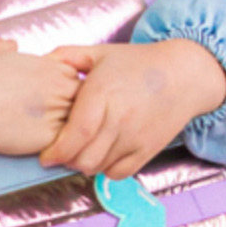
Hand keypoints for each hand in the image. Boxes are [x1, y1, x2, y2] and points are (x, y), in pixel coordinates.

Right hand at [0, 39, 96, 157]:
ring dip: (67, 129)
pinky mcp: (52, 138)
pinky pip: (66, 143)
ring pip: (77, 123)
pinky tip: (43, 146)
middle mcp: (60, 87)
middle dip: (69, 108)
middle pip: (80, 100)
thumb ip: (8, 47)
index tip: (47, 97)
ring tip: (47, 134)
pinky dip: (59, 145)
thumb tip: (13, 47)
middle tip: (50, 118)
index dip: (62, 89)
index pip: (74, 77)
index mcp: (51, 66)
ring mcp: (59, 113)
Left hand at [37, 39, 225, 180]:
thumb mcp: (101, 53)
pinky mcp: (148, 149)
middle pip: (83, 158)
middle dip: (67, 160)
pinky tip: (104, 156)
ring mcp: (135, 136)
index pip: (74, 136)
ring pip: (99, 167)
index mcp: (102, 94)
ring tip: (83, 151)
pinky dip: (107, 170)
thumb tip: (41, 62)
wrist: (184, 74)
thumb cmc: (138, 63)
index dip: (56, 152)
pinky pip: (119, 173)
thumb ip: (68, 55)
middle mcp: (119, 118)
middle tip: (63, 152)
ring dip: (85, 164)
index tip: (47, 155)